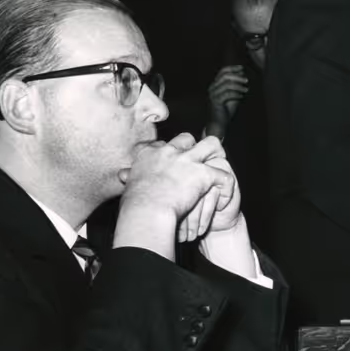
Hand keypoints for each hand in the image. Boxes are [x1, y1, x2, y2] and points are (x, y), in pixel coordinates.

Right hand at [115, 134, 231, 257]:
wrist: (146, 211)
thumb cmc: (134, 204)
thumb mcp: (128, 184)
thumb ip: (129, 176)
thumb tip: (123, 174)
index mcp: (150, 153)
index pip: (164, 144)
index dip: (172, 151)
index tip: (174, 162)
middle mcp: (169, 152)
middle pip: (187, 138)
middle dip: (195, 148)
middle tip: (199, 161)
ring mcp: (187, 160)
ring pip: (211, 144)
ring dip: (217, 154)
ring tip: (218, 167)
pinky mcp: (202, 173)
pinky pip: (223, 175)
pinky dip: (226, 186)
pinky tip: (224, 198)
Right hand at [206, 65, 248, 132]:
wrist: (219, 123)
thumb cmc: (226, 110)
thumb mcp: (233, 95)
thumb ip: (236, 86)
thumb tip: (243, 77)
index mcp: (216, 85)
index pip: (222, 71)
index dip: (232, 68)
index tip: (242, 68)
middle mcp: (213, 88)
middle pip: (225, 76)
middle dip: (237, 76)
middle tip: (246, 80)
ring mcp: (213, 94)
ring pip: (226, 84)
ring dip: (238, 86)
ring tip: (246, 90)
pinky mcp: (215, 101)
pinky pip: (227, 94)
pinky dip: (236, 94)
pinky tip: (241, 97)